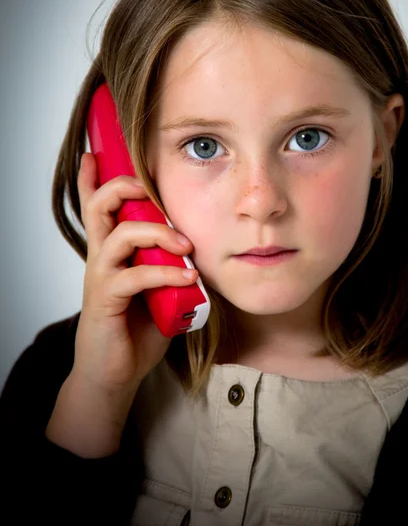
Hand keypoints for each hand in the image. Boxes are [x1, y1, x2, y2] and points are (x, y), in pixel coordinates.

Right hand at [73, 152, 196, 391]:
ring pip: (119, 235)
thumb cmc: (137, 328)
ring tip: (186, 246)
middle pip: (99, 207)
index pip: (97, 208)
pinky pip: (135, 276)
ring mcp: (101, 277)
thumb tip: (197, 249)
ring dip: (157, 233)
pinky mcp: (106, 300)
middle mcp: (102, 258)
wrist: (117, 372)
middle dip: (123, 187)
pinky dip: (165, 273)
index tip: (93, 154)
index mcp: (112, 251)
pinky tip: (187, 280)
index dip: (92, 179)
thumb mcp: (158, 289)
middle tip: (149, 189)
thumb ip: (168, 265)